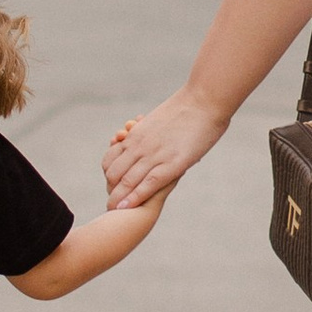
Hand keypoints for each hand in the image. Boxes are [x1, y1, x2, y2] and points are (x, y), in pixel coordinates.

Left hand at [103, 90, 223, 209]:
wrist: (203, 101)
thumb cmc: (187, 107)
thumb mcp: (160, 119)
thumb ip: (152, 130)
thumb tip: (149, 134)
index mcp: (136, 135)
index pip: (110, 159)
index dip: (108, 175)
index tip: (111, 186)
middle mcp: (140, 146)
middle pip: (114, 174)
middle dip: (111, 190)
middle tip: (113, 201)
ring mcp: (154, 155)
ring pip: (127, 181)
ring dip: (117, 198)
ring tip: (113, 211)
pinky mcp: (171, 164)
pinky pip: (147, 184)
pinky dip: (135, 198)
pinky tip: (126, 207)